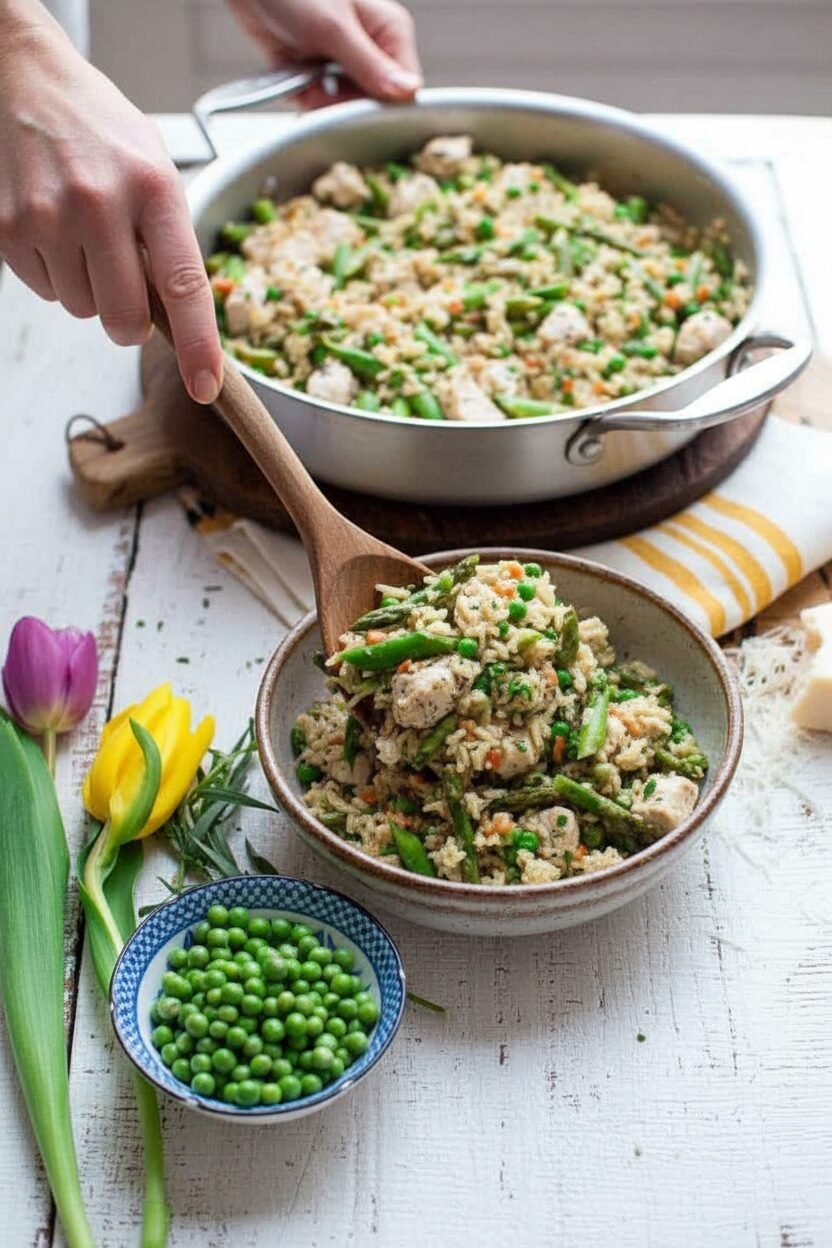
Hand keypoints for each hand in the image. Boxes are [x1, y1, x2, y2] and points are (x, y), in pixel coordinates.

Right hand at [0, 9, 222, 402]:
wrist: (28, 80)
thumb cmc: (103, 132)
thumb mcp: (157, 172)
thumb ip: (171, 242)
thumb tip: (180, 321)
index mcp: (153, 188)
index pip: (184, 286)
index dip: (198, 346)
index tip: (206, 385)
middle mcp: (100, 202)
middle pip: (124, 319)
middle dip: (130, 323)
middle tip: (126, 288)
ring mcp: (48, 216)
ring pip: (81, 311)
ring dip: (89, 290)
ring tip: (84, 235)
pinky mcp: (7, 227)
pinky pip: (45, 291)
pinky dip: (55, 274)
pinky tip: (55, 229)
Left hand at [227, 0, 421, 100]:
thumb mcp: (334, 29)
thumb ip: (370, 65)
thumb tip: (408, 93)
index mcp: (389, 32)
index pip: (403, 90)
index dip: (382, 107)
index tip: (356, 108)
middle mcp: (370, 48)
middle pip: (369, 103)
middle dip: (341, 103)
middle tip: (319, 86)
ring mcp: (342, 60)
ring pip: (342, 106)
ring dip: (318, 101)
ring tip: (302, 76)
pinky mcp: (317, 69)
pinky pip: (317, 101)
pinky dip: (302, 95)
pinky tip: (293, 76)